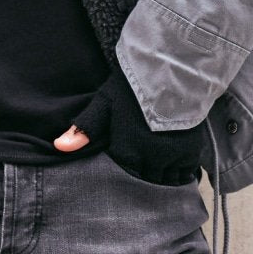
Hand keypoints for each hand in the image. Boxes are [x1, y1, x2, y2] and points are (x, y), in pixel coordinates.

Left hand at [60, 63, 203, 182]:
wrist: (173, 72)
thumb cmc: (133, 86)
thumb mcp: (105, 103)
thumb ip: (84, 128)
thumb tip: (60, 146)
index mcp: (127, 151)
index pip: (125, 175)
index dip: (125, 167)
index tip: (127, 158)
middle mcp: (151, 160)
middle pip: (147, 181)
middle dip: (145, 174)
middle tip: (144, 164)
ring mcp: (173, 158)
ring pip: (167, 181)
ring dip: (163, 175)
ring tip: (160, 165)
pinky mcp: (192, 152)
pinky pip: (186, 175)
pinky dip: (181, 173)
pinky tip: (177, 165)